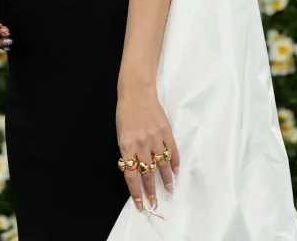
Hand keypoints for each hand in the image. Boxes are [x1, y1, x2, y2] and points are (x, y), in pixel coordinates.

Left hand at [117, 86, 179, 214]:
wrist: (137, 92)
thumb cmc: (125, 112)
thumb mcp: (121, 134)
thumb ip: (128, 151)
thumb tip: (136, 168)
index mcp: (126, 146)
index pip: (132, 175)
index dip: (136, 191)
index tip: (140, 204)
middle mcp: (141, 145)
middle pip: (147, 173)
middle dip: (150, 190)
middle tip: (154, 203)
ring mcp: (155, 138)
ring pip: (161, 164)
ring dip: (165, 179)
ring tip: (169, 190)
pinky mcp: (166, 131)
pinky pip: (172, 150)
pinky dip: (174, 162)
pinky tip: (175, 171)